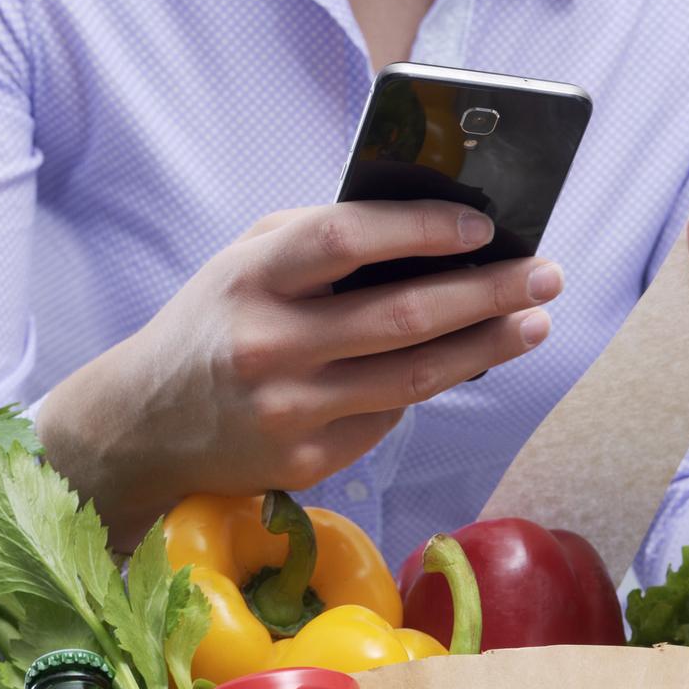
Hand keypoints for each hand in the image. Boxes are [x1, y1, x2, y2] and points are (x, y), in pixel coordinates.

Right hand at [37, 200, 561, 545]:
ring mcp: (289, 412)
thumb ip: (321, 239)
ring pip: (412, 378)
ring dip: (485, 348)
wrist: (142, 426)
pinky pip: (388, 419)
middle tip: (546, 275)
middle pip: (402, 317)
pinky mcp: (306, 462)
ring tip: (533, 322)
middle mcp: (268, 345)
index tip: (483, 226)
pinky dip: (430, 387)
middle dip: (488, 293)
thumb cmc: (213, 324)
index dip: (422, 229)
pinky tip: (464, 363)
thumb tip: (431, 227)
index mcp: (251, 277)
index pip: (347, 239)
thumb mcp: (245, 262)